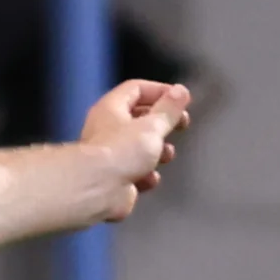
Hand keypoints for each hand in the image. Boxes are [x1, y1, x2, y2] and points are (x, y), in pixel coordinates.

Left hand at [77, 77, 191, 219]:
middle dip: (162, 123)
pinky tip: (150, 178)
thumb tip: (181, 90)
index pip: (136, 89)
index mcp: (112, 108)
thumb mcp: (152, 126)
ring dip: (157, 151)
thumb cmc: (122, 151)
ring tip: (166, 155)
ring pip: (139, 147)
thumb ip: (169, 109)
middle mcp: (106, 128)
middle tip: (182, 125)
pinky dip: (145, 174)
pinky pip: (134, 172)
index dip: (160, 91)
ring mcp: (109, 155)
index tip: (182, 99)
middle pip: (139, 118)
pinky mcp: (113, 178)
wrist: (97, 190)